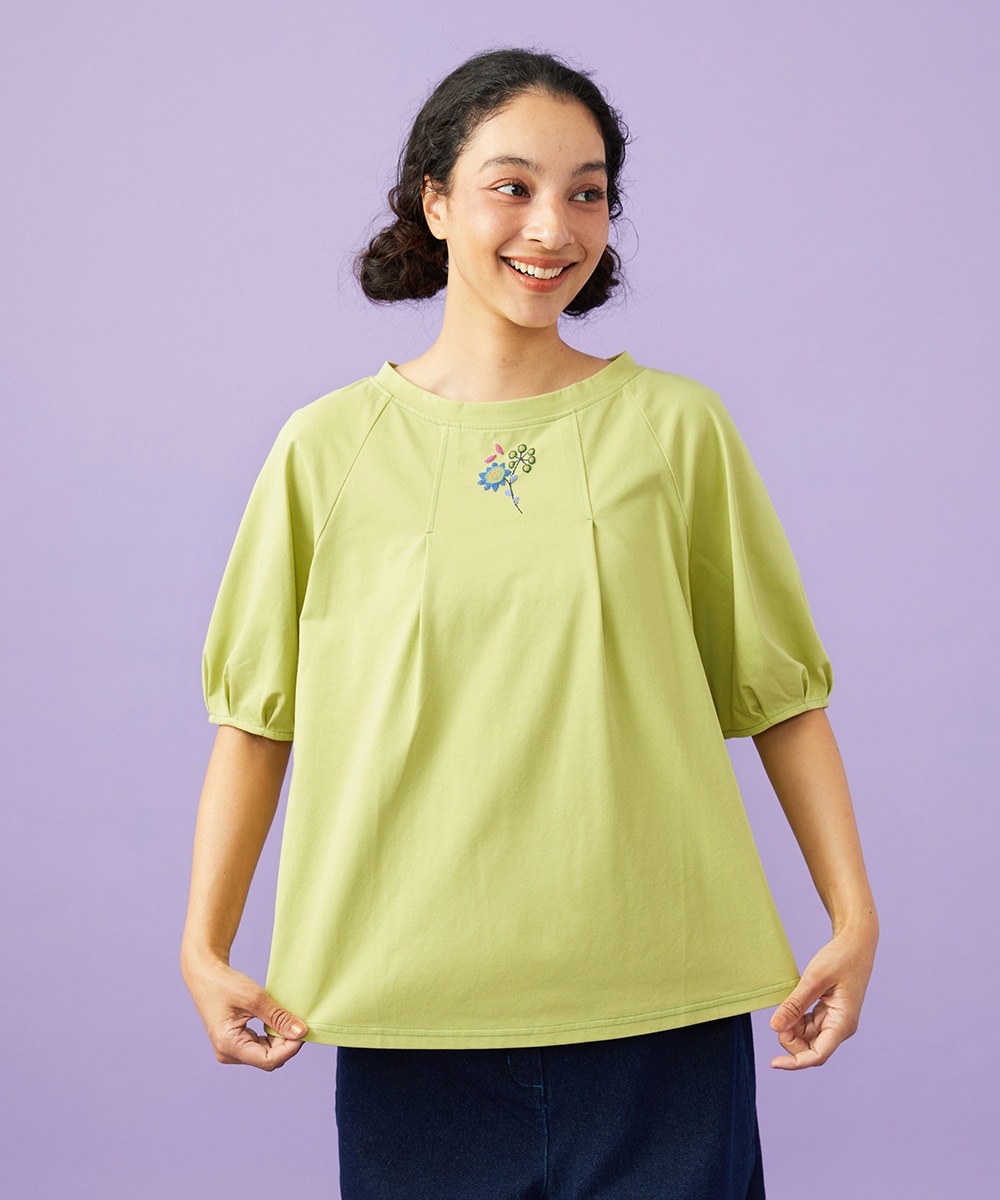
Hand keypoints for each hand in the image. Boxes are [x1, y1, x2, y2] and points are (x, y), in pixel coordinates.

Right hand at [184, 955, 307, 1070]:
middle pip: (268, 1058)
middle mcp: (228, 1053)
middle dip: (286, 1043)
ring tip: (286, 1018)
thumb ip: (278, 1017)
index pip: (268, 1060)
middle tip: (298, 1021)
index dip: (290, 1048)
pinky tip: (275, 1021)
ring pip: (265, 1054)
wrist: (205, 974)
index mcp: (229, 1045)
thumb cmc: (225, 984)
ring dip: (279, 1039)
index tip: (303, 1030)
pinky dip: (271, 1036)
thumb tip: (301, 1032)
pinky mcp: (234, 1043)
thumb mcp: (255, 998)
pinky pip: (259, 1046)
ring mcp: (230, 1050)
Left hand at [769, 920, 876, 1069]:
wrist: (856, 942)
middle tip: (780, 1014)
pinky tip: (792, 1002)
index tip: (774, 1063)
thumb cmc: (840, 958)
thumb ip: (795, 1004)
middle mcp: (841, 1027)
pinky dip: (796, 1018)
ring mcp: (835, 1021)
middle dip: (791, 1038)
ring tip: (788, 1002)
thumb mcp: (814, 979)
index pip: (818, 1055)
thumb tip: (775, 1028)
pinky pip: (809, 1024)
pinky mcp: (829, 1013)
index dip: (795, 1062)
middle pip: (810, 1048)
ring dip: (793, 1027)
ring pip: (807, 1037)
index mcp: (843, 1024)